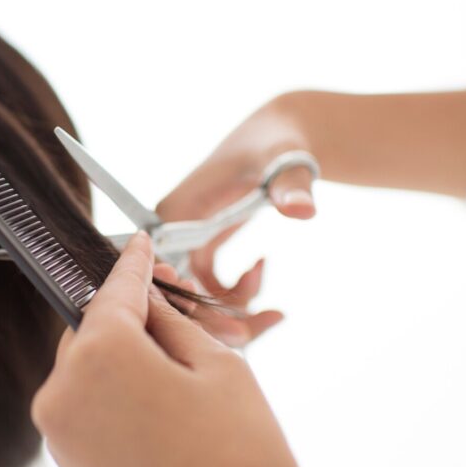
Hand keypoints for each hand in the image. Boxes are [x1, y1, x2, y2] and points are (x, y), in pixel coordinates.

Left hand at [33, 231, 327, 466]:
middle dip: (132, 316)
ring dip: (126, 356)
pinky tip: (163, 402)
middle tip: (176, 311)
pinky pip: (89, 405)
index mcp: (98, 355)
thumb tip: (148, 302)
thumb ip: (173, 324)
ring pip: (89, 367)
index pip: (113, 289)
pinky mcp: (70, 466)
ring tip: (183, 368)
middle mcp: (63, 390)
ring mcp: (60, 434)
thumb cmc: (241, 465)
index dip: (132, 263)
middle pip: (94, 328)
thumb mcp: (220, 370)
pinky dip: (118, 392)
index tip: (137, 244)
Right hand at [156, 99, 316, 339]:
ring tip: (275, 312)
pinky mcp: (204, 248)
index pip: (164, 270)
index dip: (187, 304)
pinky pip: (209, 290)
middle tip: (255, 331)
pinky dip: (236, 298)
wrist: (287, 135)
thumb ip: (291, 187)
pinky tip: (264, 276)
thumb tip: (301, 211)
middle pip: (177, 292)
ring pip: (195, 298)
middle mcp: (174, 229)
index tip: (225, 324)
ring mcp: (188, 241)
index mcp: (177, 210)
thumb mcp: (284, 161)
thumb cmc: (278, 140)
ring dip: (231, 314)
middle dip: (213, 320)